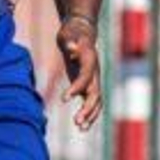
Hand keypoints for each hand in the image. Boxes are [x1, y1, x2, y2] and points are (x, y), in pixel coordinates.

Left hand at [56, 15, 101, 131]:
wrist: (81, 31)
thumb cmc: (72, 32)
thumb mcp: (68, 34)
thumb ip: (70, 42)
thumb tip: (72, 49)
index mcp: (90, 61)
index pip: (85, 78)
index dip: (76, 88)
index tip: (64, 99)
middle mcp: (95, 73)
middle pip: (95, 94)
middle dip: (87, 109)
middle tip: (77, 122)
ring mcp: (93, 79)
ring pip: (96, 101)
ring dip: (90, 115)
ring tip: (80, 128)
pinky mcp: (88, 84)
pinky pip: (91, 102)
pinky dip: (88, 113)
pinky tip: (81, 125)